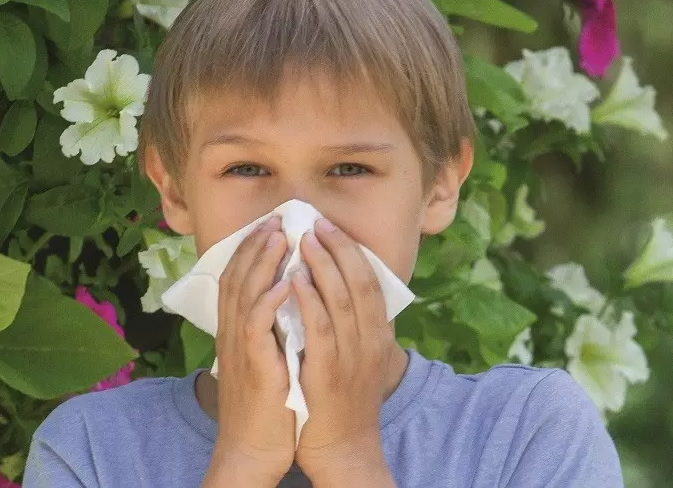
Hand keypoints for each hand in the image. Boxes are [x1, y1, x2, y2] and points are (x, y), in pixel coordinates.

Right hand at [204, 215, 294, 486]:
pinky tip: (284, 284)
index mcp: (237, 331)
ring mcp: (240, 349)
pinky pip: (256, 328)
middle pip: (238, 277)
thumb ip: (270, 330)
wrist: (251, 449)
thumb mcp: (265, 359)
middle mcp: (233, 334)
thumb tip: (288, 303)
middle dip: (256, 245)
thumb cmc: (265, 406)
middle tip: (275, 219)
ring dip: (262, 264)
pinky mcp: (253, 367)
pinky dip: (268, 303)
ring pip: (245, 295)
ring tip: (280, 237)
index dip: (251, 250)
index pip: (238, 279)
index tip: (269, 225)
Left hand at [290, 217, 396, 486]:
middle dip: (338, 249)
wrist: (344, 449)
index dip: (352, 252)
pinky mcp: (327, 372)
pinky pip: (319, 328)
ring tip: (305, 239)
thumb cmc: (345, 403)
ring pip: (341, 299)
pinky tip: (294, 279)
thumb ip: (354, 327)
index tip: (331, 228)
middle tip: (317, 223)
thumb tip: (340, 291)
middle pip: (359, 283)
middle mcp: (370, 342)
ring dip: (323, 265)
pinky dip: (308, 300)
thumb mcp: (359, 359)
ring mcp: (350, 356)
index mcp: (377, 336)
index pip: (370, 282)